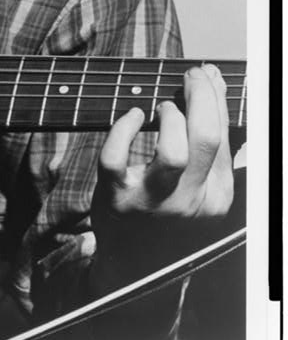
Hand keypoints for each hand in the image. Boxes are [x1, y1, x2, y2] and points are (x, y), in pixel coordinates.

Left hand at [91, 64, 234, 286]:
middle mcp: (190, 201)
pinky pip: (116, 158)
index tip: (205, 75)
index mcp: (215, 197)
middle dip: (201, 95)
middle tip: (191, 75)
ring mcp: (153, 201)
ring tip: (163, 108)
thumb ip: (208, 137)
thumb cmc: (167, 212)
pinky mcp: (116, 198)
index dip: (215, 98)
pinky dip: (123, 129)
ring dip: (170, 118)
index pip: (223, 137)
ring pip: (173, 152)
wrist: (132, 265)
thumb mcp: (199, 184)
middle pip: (205, 138)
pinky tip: (132, 116)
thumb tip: (212, 81)